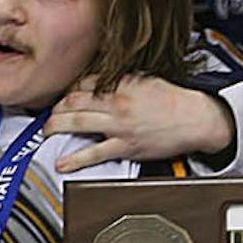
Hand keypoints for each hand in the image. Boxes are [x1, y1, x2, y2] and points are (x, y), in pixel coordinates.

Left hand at [52, 76, 234, 171]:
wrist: (195, 118)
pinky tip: (63, 163)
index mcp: (121, 84)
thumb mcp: (145, 79)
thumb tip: (99, 82)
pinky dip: (75, 159)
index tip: (63, 96)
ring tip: (47, 131)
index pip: (83, 83)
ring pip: (78, 122)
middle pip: (74, 101)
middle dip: (56, 108)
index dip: (68, 90)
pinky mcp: (125, 146)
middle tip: (49, 114)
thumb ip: (120, 80)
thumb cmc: (173, 100)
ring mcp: (120, 126)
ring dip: (57, 126)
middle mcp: (117, 102)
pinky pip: (94, 153)